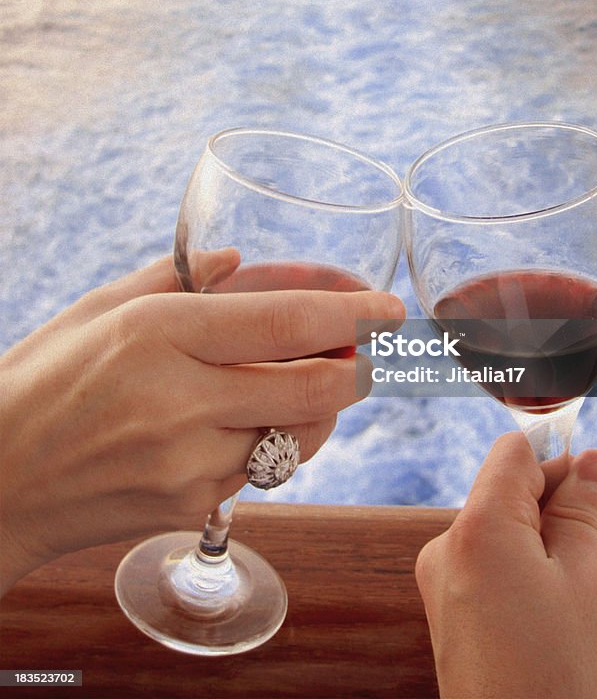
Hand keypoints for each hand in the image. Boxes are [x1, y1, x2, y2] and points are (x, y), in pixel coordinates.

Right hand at [0, 255, 404, 594]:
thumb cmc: (39, 381)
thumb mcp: (96, 309)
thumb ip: (175, 277)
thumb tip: (236, 259)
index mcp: (161, 334)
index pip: (287, 323)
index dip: (353, 316)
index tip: (388, 309)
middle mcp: (183, 399)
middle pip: (317, 387)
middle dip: (360, 368)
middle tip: (371, 351)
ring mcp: (189, 462)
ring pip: (301, 435)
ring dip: (323, 407)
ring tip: (313, 381)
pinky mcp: (190, 506)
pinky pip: (264, 471)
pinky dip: (277, 443)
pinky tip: (254, 423)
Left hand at [415, 433, 596, 698]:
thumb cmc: (565, 680)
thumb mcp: (590, 580)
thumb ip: (583, 510)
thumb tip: (589, 464)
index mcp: (476, 528)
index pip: (515, 455)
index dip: (565, 457)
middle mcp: (448, 552)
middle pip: (513, 496)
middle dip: (572, 501)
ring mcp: (446, 591)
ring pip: (508, 535)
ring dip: (560, 536)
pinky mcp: (456, 624)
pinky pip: (497, 572)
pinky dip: (537, 569)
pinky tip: (576, 592)